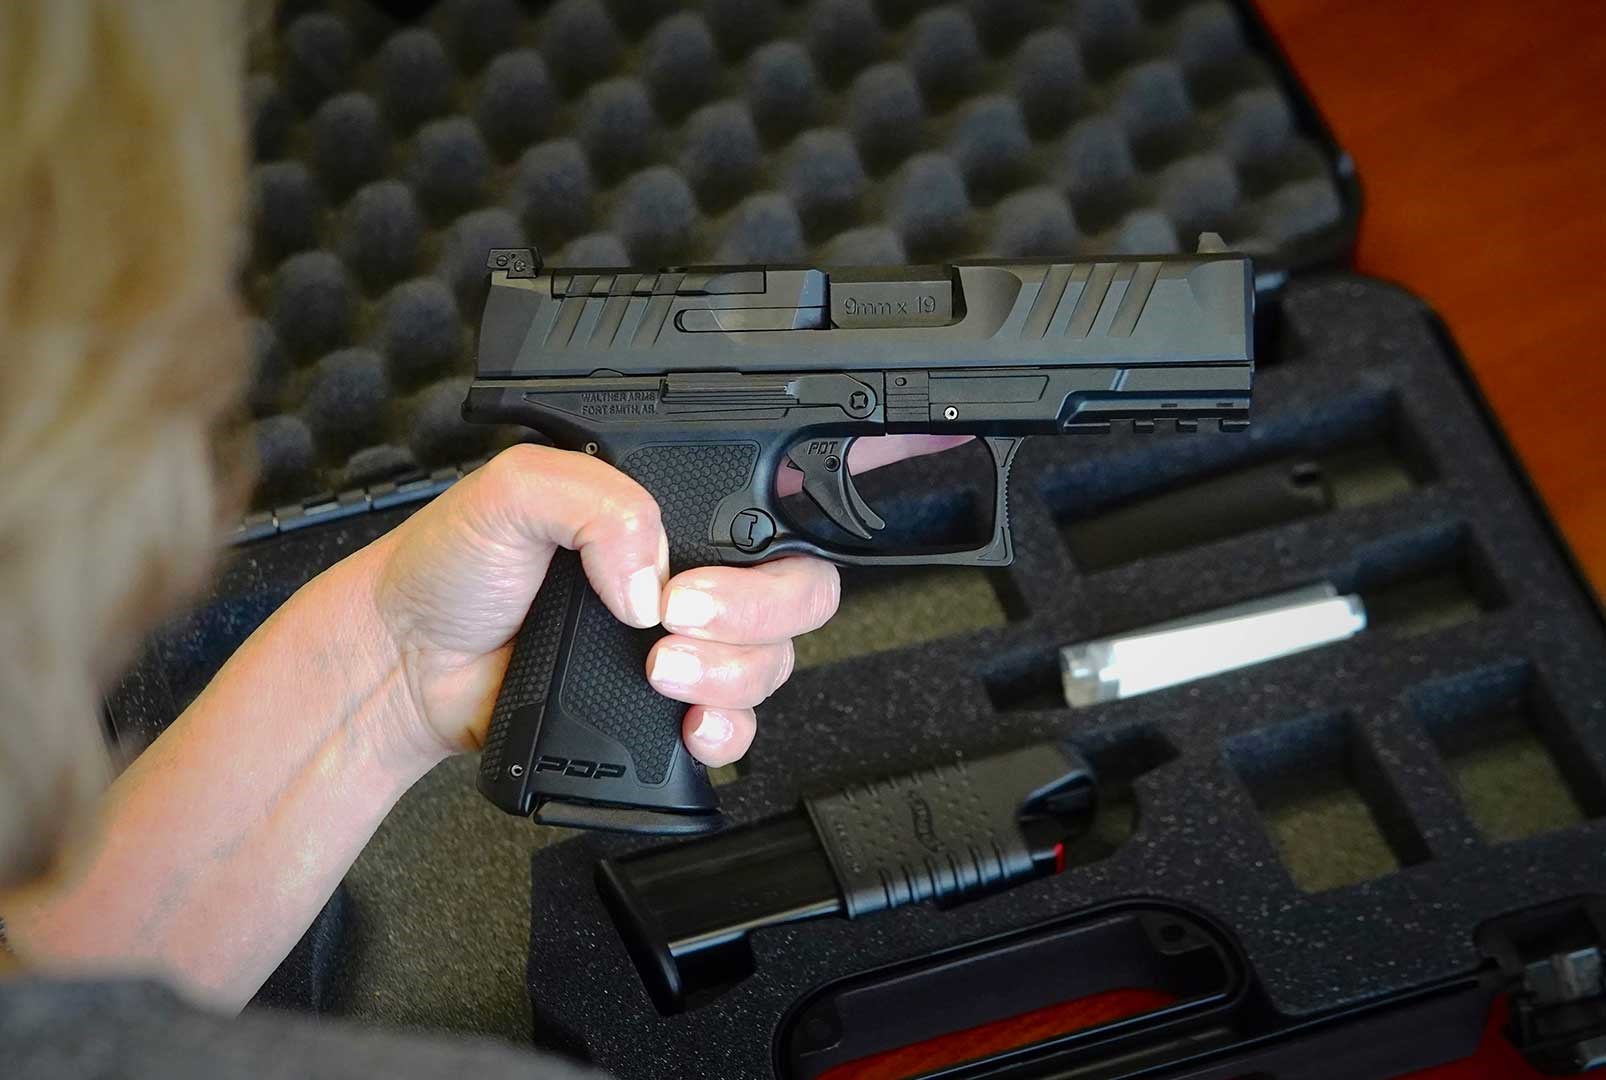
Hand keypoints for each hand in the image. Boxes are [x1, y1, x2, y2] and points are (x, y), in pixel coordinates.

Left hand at [363, 436, 966, 769]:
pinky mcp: (663, 713)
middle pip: (795, 598)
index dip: (756, 562)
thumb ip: (597, 504)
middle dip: (754, 618)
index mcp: (670, 514)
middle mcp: (691, 576)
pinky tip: (693, 728)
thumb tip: (653, 578)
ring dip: (732, 676)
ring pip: (771, 665)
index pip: (772, 524)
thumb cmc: (453, 567)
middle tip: (675, 623)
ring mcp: (683, 647)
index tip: (685, 586)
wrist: (407, 663)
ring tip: (658, 673)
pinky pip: (737, 729)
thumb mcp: (516, 490)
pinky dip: (730, 734)